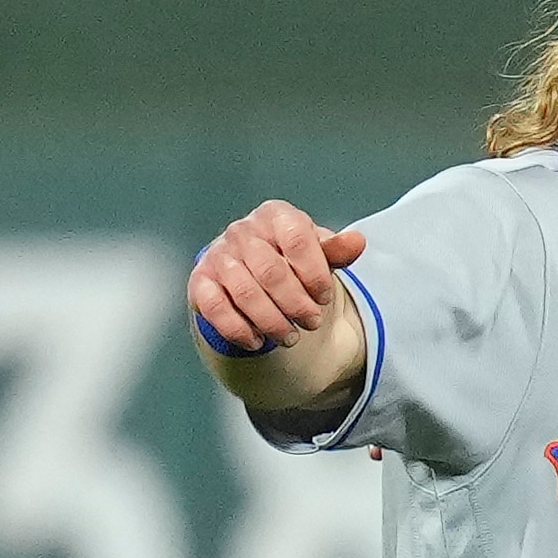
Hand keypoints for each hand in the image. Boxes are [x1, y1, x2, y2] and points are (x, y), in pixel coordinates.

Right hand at [189, 200, 366, 351]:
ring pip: (246, 293)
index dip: (315, 274)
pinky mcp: (200, 281)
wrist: (251, 272)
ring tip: (290, 338)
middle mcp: (242, 231)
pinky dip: (239, 329)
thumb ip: (335, 251)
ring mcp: (217, 255)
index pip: (297, 240)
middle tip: (313, 323)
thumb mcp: (317, 253)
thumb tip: (357, 241)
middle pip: (272, 272)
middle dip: (297, 305)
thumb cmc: (290, 260)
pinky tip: (258, 342)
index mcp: (275, 216)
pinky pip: (215, 308)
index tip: (325, 297)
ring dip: (272, 322)